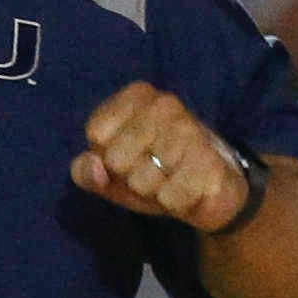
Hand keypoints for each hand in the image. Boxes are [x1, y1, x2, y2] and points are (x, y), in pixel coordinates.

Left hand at [73, 81, 254, 230]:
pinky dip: (174, 202)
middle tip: (154, 172)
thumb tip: (95, 166)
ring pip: (141, 180)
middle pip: (116, 158)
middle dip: (130, 177)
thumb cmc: (155, 175)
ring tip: (172, 180)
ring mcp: (190, 130)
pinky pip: (168, 196)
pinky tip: (189, 191)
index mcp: (138, 95)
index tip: (130, 156)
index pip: (96, 133)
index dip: (107, 158)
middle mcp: (165, 104)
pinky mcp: (209, 161)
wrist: (212, 194)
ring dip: (153, 191)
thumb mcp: (111, 174)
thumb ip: (85, 170)